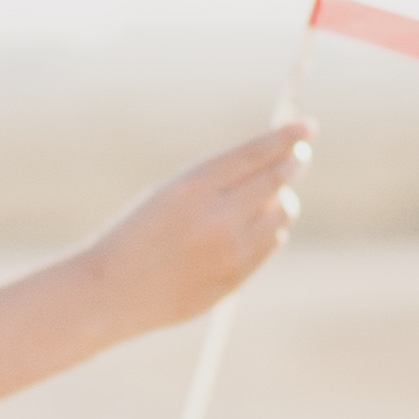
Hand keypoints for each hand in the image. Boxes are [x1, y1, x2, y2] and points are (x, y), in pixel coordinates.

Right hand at [86, 122, 314, 340]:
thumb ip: (217, 184)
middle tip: (300, 155)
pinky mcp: (235, 277)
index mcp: (193, 186)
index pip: (254, 153)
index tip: (308, 126)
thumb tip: (276, 172)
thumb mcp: (168, 195)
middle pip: (276, 181)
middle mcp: (216, 217)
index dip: (285, 137)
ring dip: (283, 199)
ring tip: (272, 196)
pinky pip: (271, 244)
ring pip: (281, 214)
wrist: (111, 291)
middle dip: (292, 163)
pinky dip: (271, 230)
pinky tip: (259, 227)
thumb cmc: (135, 235)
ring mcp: (229, 251)